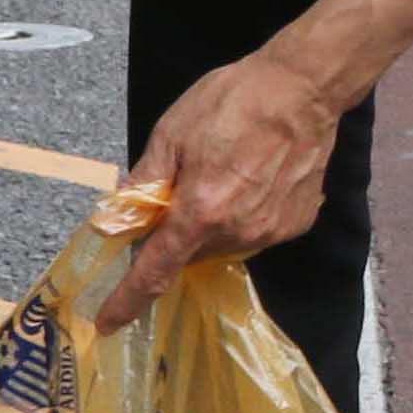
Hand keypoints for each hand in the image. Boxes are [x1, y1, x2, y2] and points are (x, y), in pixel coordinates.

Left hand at [106, 49, 361, 324]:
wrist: (304, 88)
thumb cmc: (234, 101)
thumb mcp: (172, 132)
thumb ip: (145, 180)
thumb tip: (123, 214)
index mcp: (199, 213)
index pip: (153, 272)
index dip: (126, 301)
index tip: (108, 323)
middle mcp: (236, 233)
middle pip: (190, 253)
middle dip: (176, 233)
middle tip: (180, 191)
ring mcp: (270, 232)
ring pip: (223, 244)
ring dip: (212, 224)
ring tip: (225, 175)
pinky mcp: (296, 223)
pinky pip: (256, 232)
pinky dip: (245, 215)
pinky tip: (255, 178)